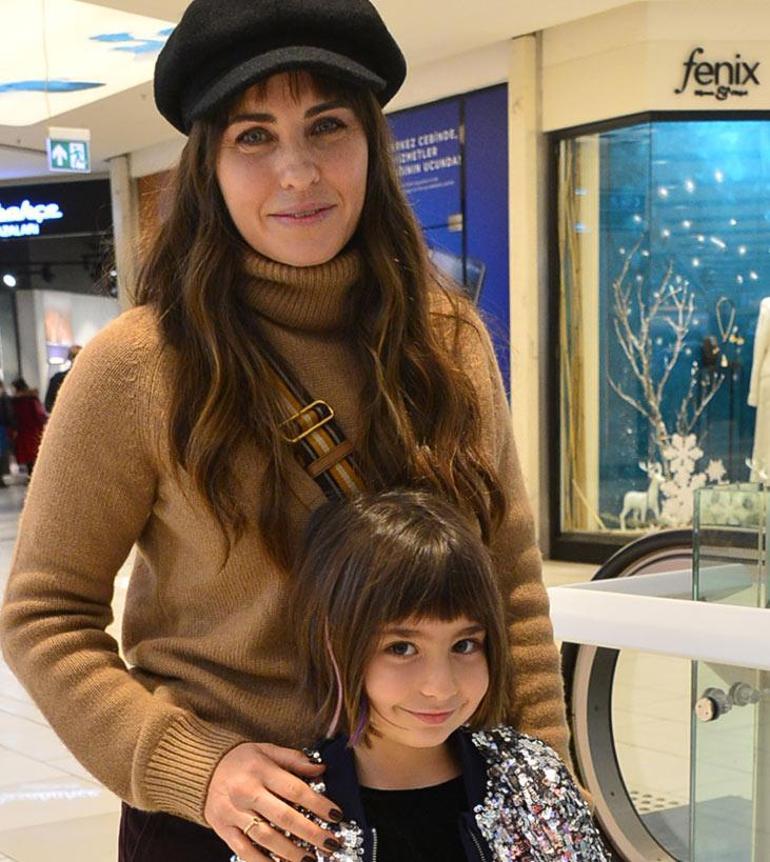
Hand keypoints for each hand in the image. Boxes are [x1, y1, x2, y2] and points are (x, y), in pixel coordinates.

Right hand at [205, 742, 344, 861]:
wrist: (203, 768)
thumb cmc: (241, 759)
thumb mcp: (267, 749)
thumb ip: (294, 759)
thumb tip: (321, 769)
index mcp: (261, 770)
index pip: (295, 789)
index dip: (318, 803)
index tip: (336, 815)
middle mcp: (247, 792)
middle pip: (284, 817)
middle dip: (311, 833)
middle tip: (330, 844)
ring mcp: (234, 813)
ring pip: (266, 838)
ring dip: (290, 852)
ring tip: (310, 860)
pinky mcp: (223, 829)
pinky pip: (244, 851)